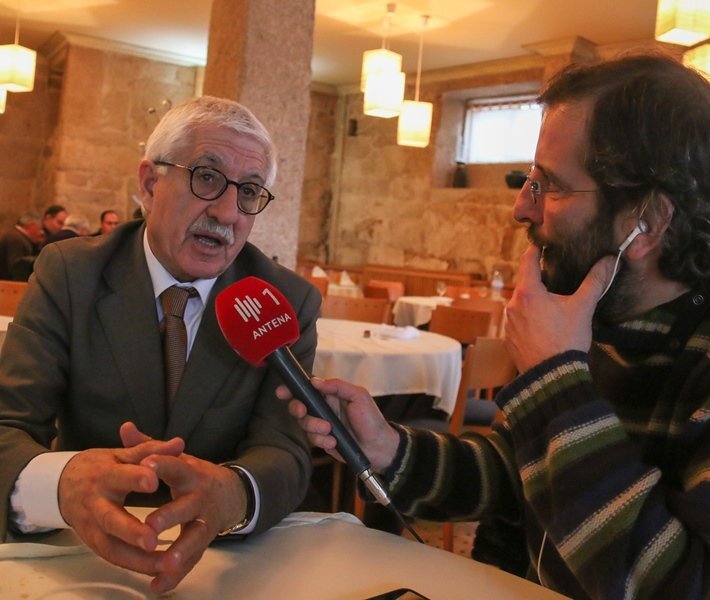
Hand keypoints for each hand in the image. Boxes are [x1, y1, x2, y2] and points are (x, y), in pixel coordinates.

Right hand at [57, 430, 184, 587]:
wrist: (61, 484)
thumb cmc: (99, 467)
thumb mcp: (122, 454)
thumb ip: (152, 450)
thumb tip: (179, 443)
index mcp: (105, 475)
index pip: (119, 476)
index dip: (134, 478)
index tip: (153, 481)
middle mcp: (96, 503)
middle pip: (111, 520)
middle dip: (131, 531)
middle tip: (152, 540)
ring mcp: (92, 527)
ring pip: (113, 547)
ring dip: (138, 560)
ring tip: (165, 565)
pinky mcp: (94, 543)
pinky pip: (115, 558)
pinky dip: (135, 566)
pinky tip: (157, 570)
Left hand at [120, 423, 248, 593]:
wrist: (231, 494)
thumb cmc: (193, 476)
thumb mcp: (176, 458)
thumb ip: (149, 447)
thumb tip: (125, 427)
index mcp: (190, 473)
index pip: (177, 466)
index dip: (163, 466)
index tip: (146, 465)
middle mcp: (200, 497)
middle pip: (187, 507)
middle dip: (170, 516)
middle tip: (151, 525)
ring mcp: (205, 521)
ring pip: (195, 537)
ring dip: (181, 551)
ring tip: (165, 563)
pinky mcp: (204, 541)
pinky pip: (192, 560)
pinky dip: (177, 575)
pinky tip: (159, 586)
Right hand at [276, 378, 398, 473]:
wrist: (378, 447)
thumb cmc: (371, 419)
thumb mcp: (359, 396)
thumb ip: (338, 386)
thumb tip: (315, 381)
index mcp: (331, 394)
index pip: (308, 388)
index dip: (292, 388)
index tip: (283, 392)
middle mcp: (323, 408)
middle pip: (299, 405)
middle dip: (297, 408)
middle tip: (303, 412)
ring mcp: (322, 425)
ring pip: (304, 424)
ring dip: (314, 427)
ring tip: (330, 430)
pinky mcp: (322, 440)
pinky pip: (312, 439)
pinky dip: (321, 440)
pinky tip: (333, 442)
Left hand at [504, 245, 614, 372]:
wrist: (551, 376)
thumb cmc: (567, 339)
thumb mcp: (582, 307)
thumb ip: (595, 281)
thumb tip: (609, 260)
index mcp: (527, 292)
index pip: (527, 260)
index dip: (535, 250)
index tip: (542, 244)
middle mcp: (512, 304)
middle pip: (524, 283)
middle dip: (537, 278)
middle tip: (553, 273)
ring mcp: (508, 322)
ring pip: (520, 302)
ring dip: (533, 299)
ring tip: (551, 301)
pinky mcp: (509, 338)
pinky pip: (518, 320)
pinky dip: (529, 317)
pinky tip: (543, 324)